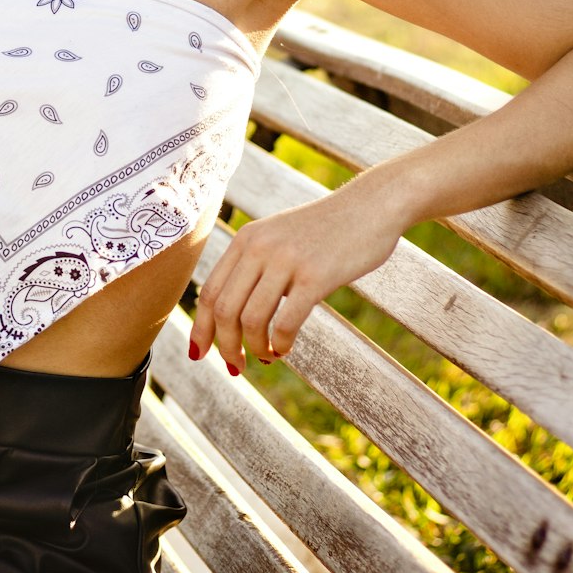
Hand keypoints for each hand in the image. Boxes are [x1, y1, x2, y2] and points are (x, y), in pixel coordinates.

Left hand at [189, 191, 402, 373]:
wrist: (371, 205)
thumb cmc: (326, 229)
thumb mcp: (279, 236)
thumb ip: (255, 262)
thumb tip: (231, 312)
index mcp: (246, 240)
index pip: (210, 292)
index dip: (201, 328)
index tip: (200, 353)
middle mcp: (259, 248)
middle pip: (224, 310)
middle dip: (225, 345)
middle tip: (237, 366)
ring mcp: (286, 261)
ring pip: (251, 320)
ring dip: (254, 348)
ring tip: (267, 356)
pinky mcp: (315, 276)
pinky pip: (285, 322)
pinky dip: (279, 344)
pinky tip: (285, 348)